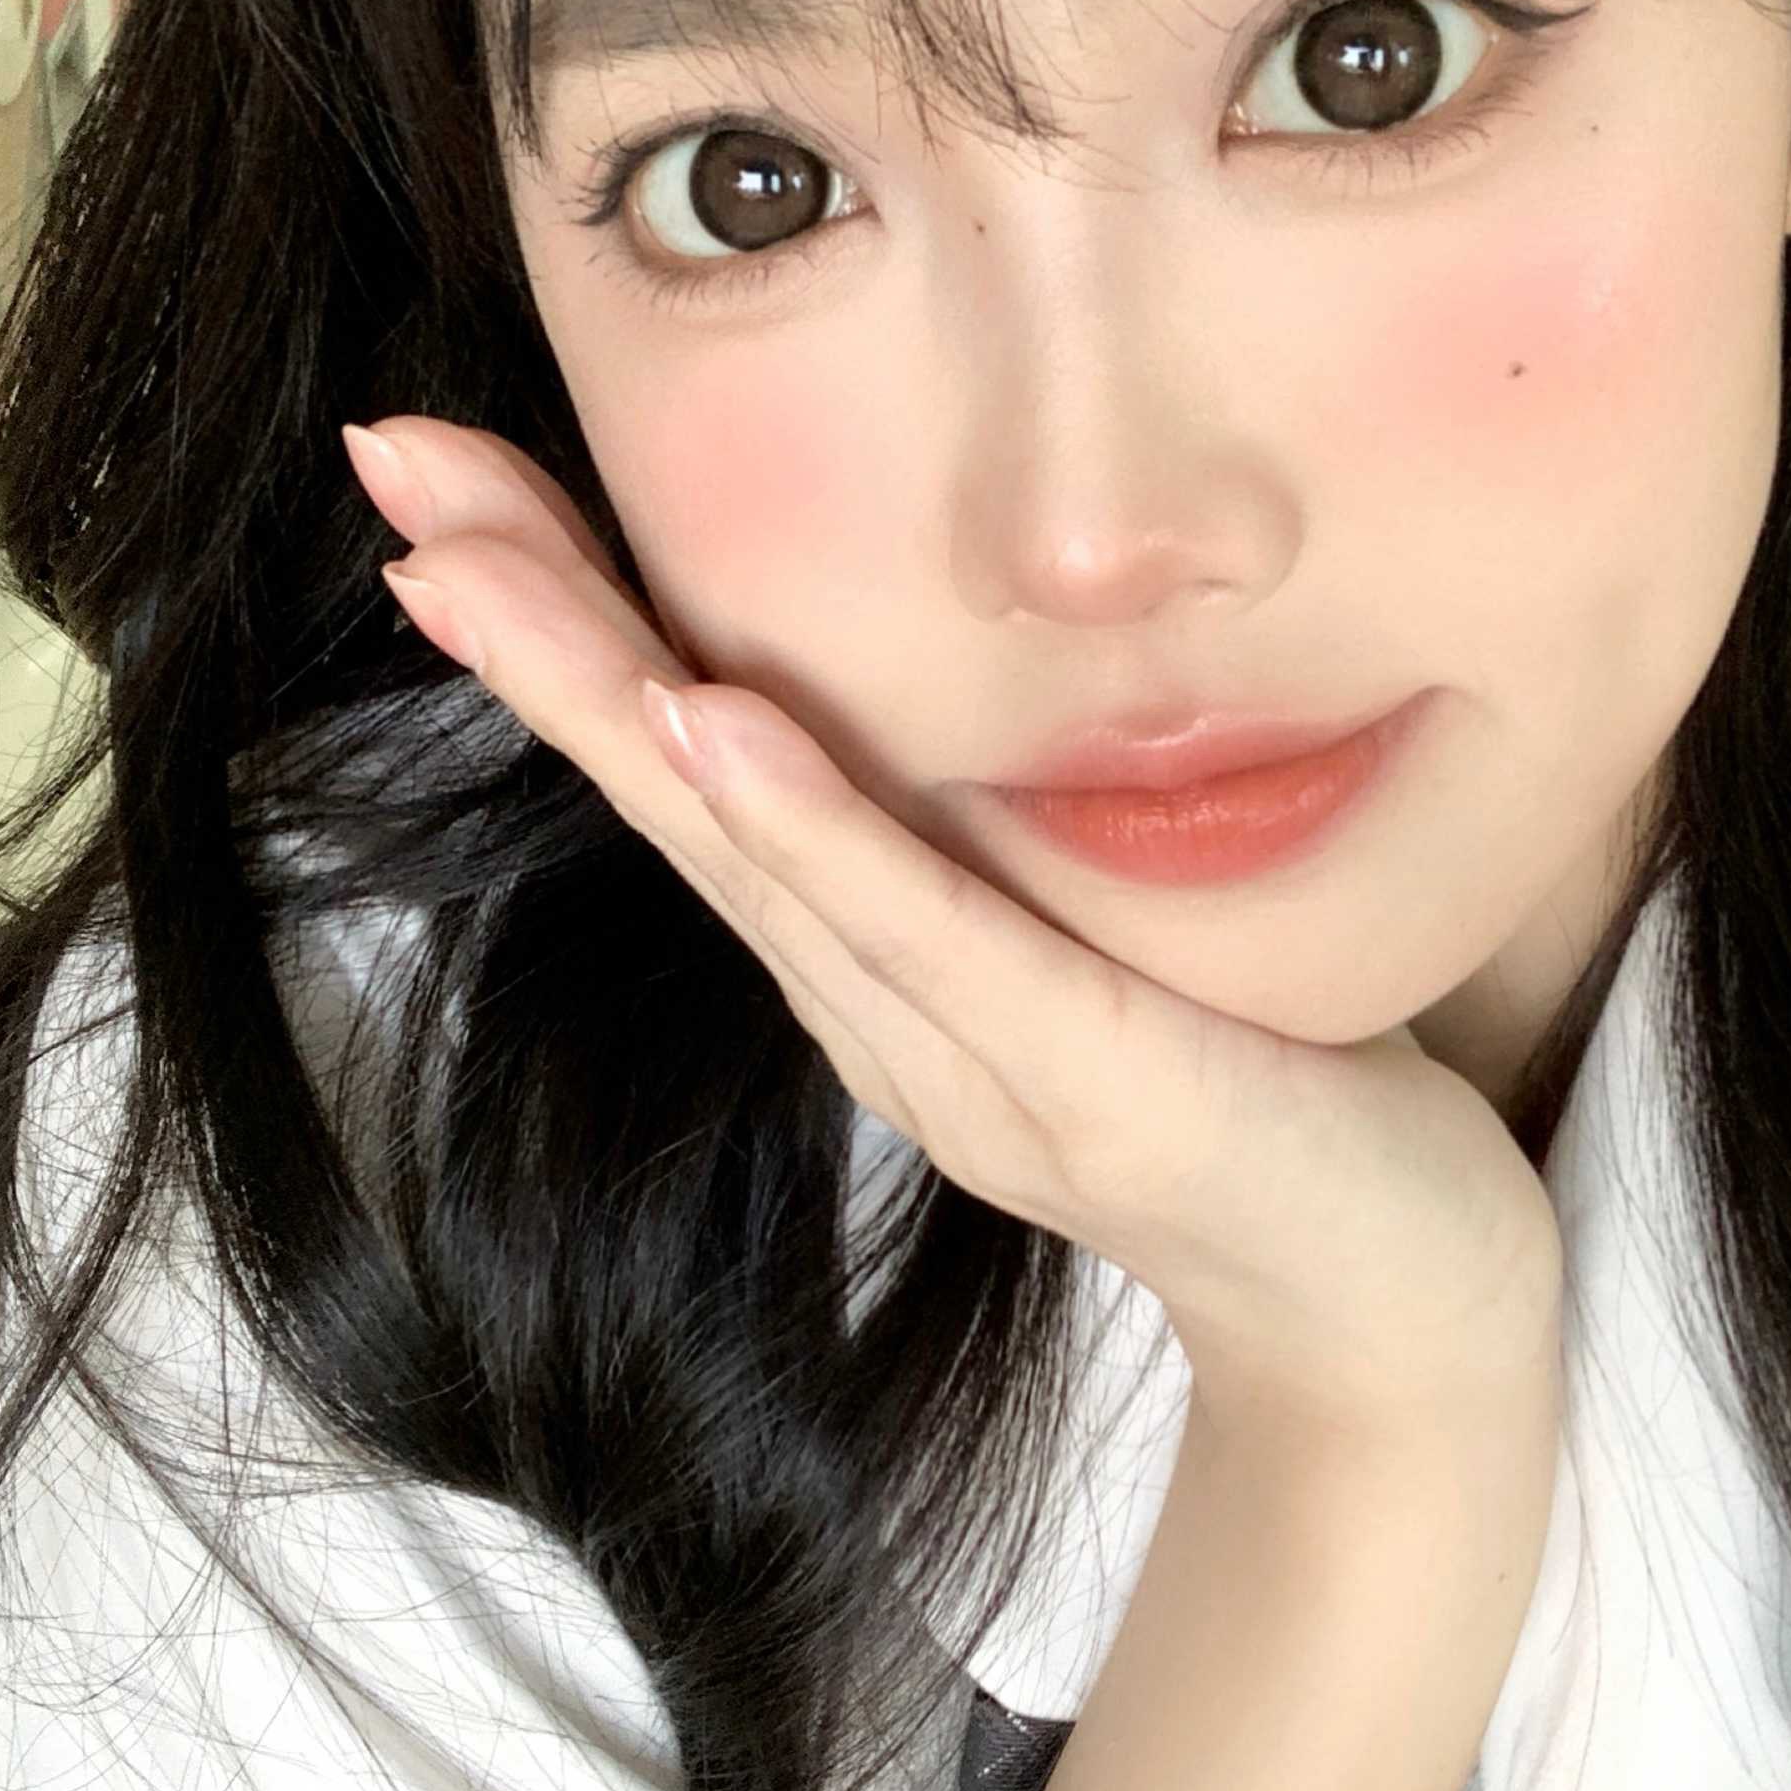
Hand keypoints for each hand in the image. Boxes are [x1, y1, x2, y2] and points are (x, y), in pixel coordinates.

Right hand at [345, 417, 1563, 1438]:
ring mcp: (972, 1065)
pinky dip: (811, 830)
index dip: (563, 633)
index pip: (694, 771)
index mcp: (880, 970)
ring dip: (611, 701)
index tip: (438, 497)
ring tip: (481, 568)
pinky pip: (932, 940)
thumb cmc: (1271, 1102)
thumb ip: (994, 847)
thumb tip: (918, 694)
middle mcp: (883, 1018)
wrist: (1398, 1327)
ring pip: (756, 856)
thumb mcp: (1101, 937)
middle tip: (392, 464)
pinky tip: (712, 723)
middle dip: (530, 625)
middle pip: (675, 796)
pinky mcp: (1091, 1088)